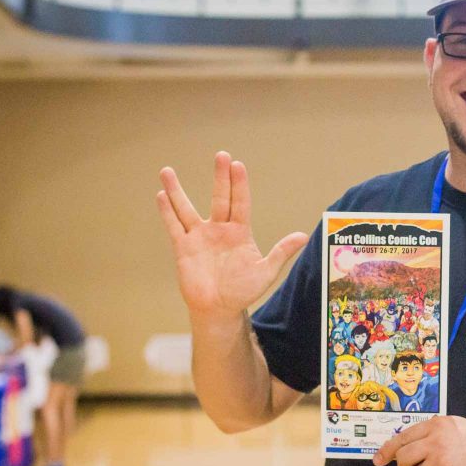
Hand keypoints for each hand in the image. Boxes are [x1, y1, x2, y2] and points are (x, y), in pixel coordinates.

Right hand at [157, 152, 308, 317]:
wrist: (219, 309)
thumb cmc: (243, 291)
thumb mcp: (266, 272)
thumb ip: (281, 252)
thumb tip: (304, 235)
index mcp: (239, 231)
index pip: (240, 202)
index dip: (239, 184)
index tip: (237, 165)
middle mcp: (219, 229)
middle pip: (218, 198)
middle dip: (220, 177)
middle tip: (221, 155)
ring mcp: (200, 236)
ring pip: (186, 209)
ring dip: (177, 191)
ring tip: (166, 171)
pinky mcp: (183, 248)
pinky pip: (174, 227)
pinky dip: (167, 212)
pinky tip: (161, 196)